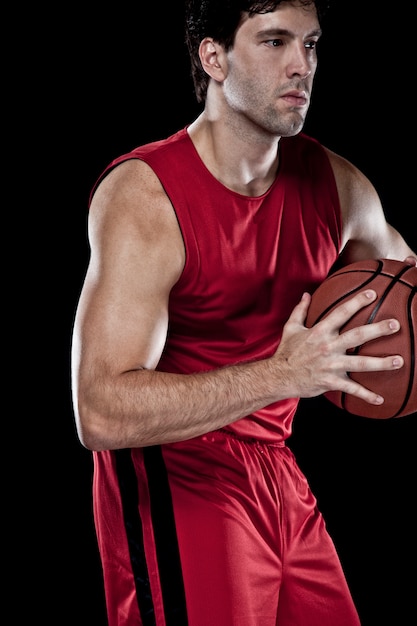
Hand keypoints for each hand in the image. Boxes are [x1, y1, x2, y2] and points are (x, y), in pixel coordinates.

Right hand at [274, 290, 402, 404]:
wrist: (278, 376)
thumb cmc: (286, 352)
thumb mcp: (291, 328)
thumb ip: (300, 310)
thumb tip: (306, 295)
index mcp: (320, 331)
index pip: (341, 313)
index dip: (357, 302)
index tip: (372, 294)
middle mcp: (327, 347)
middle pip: (357, 336)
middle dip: (377, 330)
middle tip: (395, 324)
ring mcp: (330, 365)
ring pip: (360, 363)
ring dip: (381, 363)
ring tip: (399, 360)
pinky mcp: (330, 381)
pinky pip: (351, 389)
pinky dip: (366, 395)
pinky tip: (380, 399)